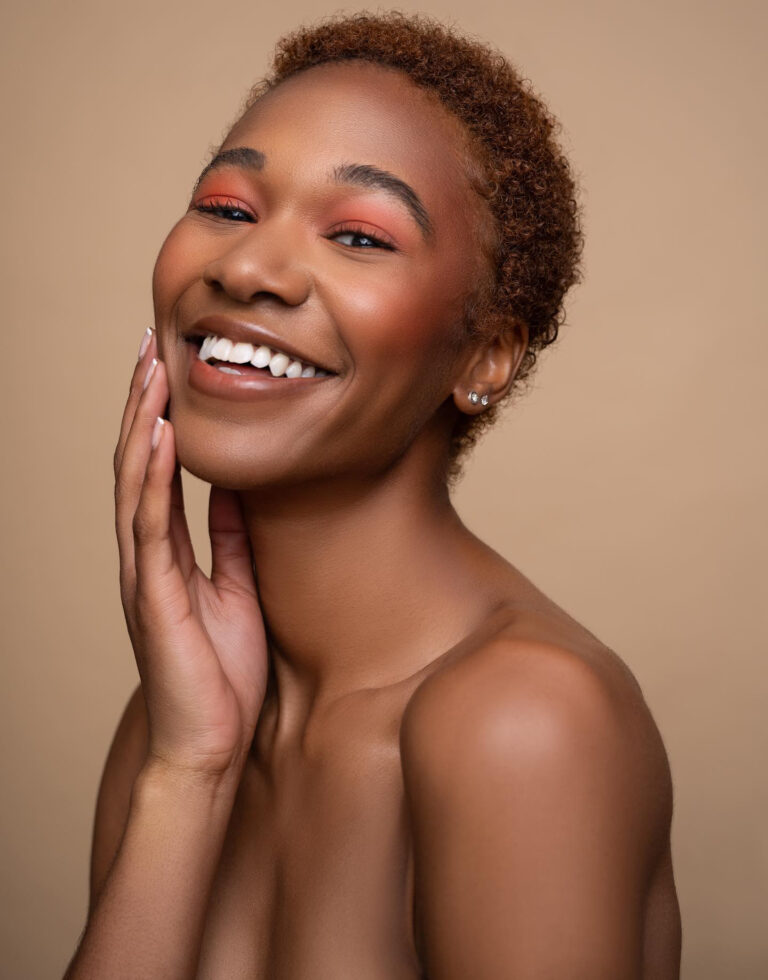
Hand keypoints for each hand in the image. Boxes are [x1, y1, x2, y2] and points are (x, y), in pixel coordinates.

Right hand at [113, 328, 268, 779]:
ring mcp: (144, 572)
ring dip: (143, 423)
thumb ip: (229, 540)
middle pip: (139, 464)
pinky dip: (154, 475)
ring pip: (136, 483)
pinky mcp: (153, 594)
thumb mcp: (236, 588)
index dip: (161, 418)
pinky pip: (152, 524)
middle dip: (145, 404)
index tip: (171, 368)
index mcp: (167, 552)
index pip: (158, 471)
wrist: (211, 742)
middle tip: (150, 346)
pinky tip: (162, 434)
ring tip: (152, 371)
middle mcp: (147, 554)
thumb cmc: (222, 672)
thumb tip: (240, 491)